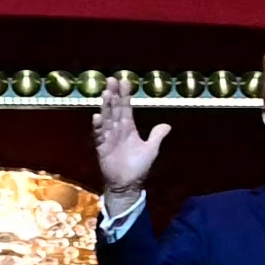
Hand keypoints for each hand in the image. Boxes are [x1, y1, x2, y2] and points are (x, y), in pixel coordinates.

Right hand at [94, 73, 169, 197]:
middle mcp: (118, 129)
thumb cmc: (138, 167)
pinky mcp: (102, 147)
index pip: (126, 108)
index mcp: (129, 128)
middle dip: (114, 94)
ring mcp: (108, 137)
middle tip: (111, 80)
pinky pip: (99, 135)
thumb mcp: (151, 149)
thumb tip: (167, 125)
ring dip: (106, 106)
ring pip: (107, 118)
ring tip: (106, 93)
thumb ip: (156, 136)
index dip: (125, 95)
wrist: (127, 184)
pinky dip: (98, 126)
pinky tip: (97, 116)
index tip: (123, 81)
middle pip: (115, 109)